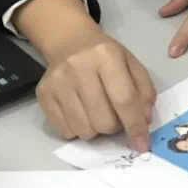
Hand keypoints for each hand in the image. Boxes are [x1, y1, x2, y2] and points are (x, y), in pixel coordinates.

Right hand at [36, 29, 155, 151]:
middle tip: (115, 116)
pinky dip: (78, 130)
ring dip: (96, 129)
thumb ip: (144, 91)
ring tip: (97, 112)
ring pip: (84, 130)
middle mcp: (79, 68)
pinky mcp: (43, 95)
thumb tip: (144, 122)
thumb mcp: (132, 64)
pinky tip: (81, 112)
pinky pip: (65, 132)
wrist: (70, 42)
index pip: (124, 99)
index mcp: (106, 56)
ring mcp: (58, 82)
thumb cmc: (106, 56)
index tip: (143, 145)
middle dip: (115, 126)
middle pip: (103, 120)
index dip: (135, 126)